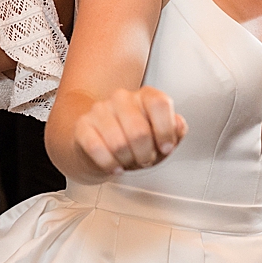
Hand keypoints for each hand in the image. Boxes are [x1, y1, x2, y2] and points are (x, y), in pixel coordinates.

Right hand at [71, 86, 187, 177]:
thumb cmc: (133, 142)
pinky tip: (114, 166)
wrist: (98, 145)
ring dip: (127, 161)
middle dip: (145, 155)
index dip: (165, 131)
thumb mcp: (159, 138)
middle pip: (140, 131)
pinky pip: (97, 149)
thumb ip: (175, 131)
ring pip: (118, 143)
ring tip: (127, 161)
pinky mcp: (83, 126)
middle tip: (144, 159)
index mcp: (145, 96)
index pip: (160, 103)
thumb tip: (178, 125)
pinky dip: (109, 164)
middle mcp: (122, 98)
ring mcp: (100, 110)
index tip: (166, 147)